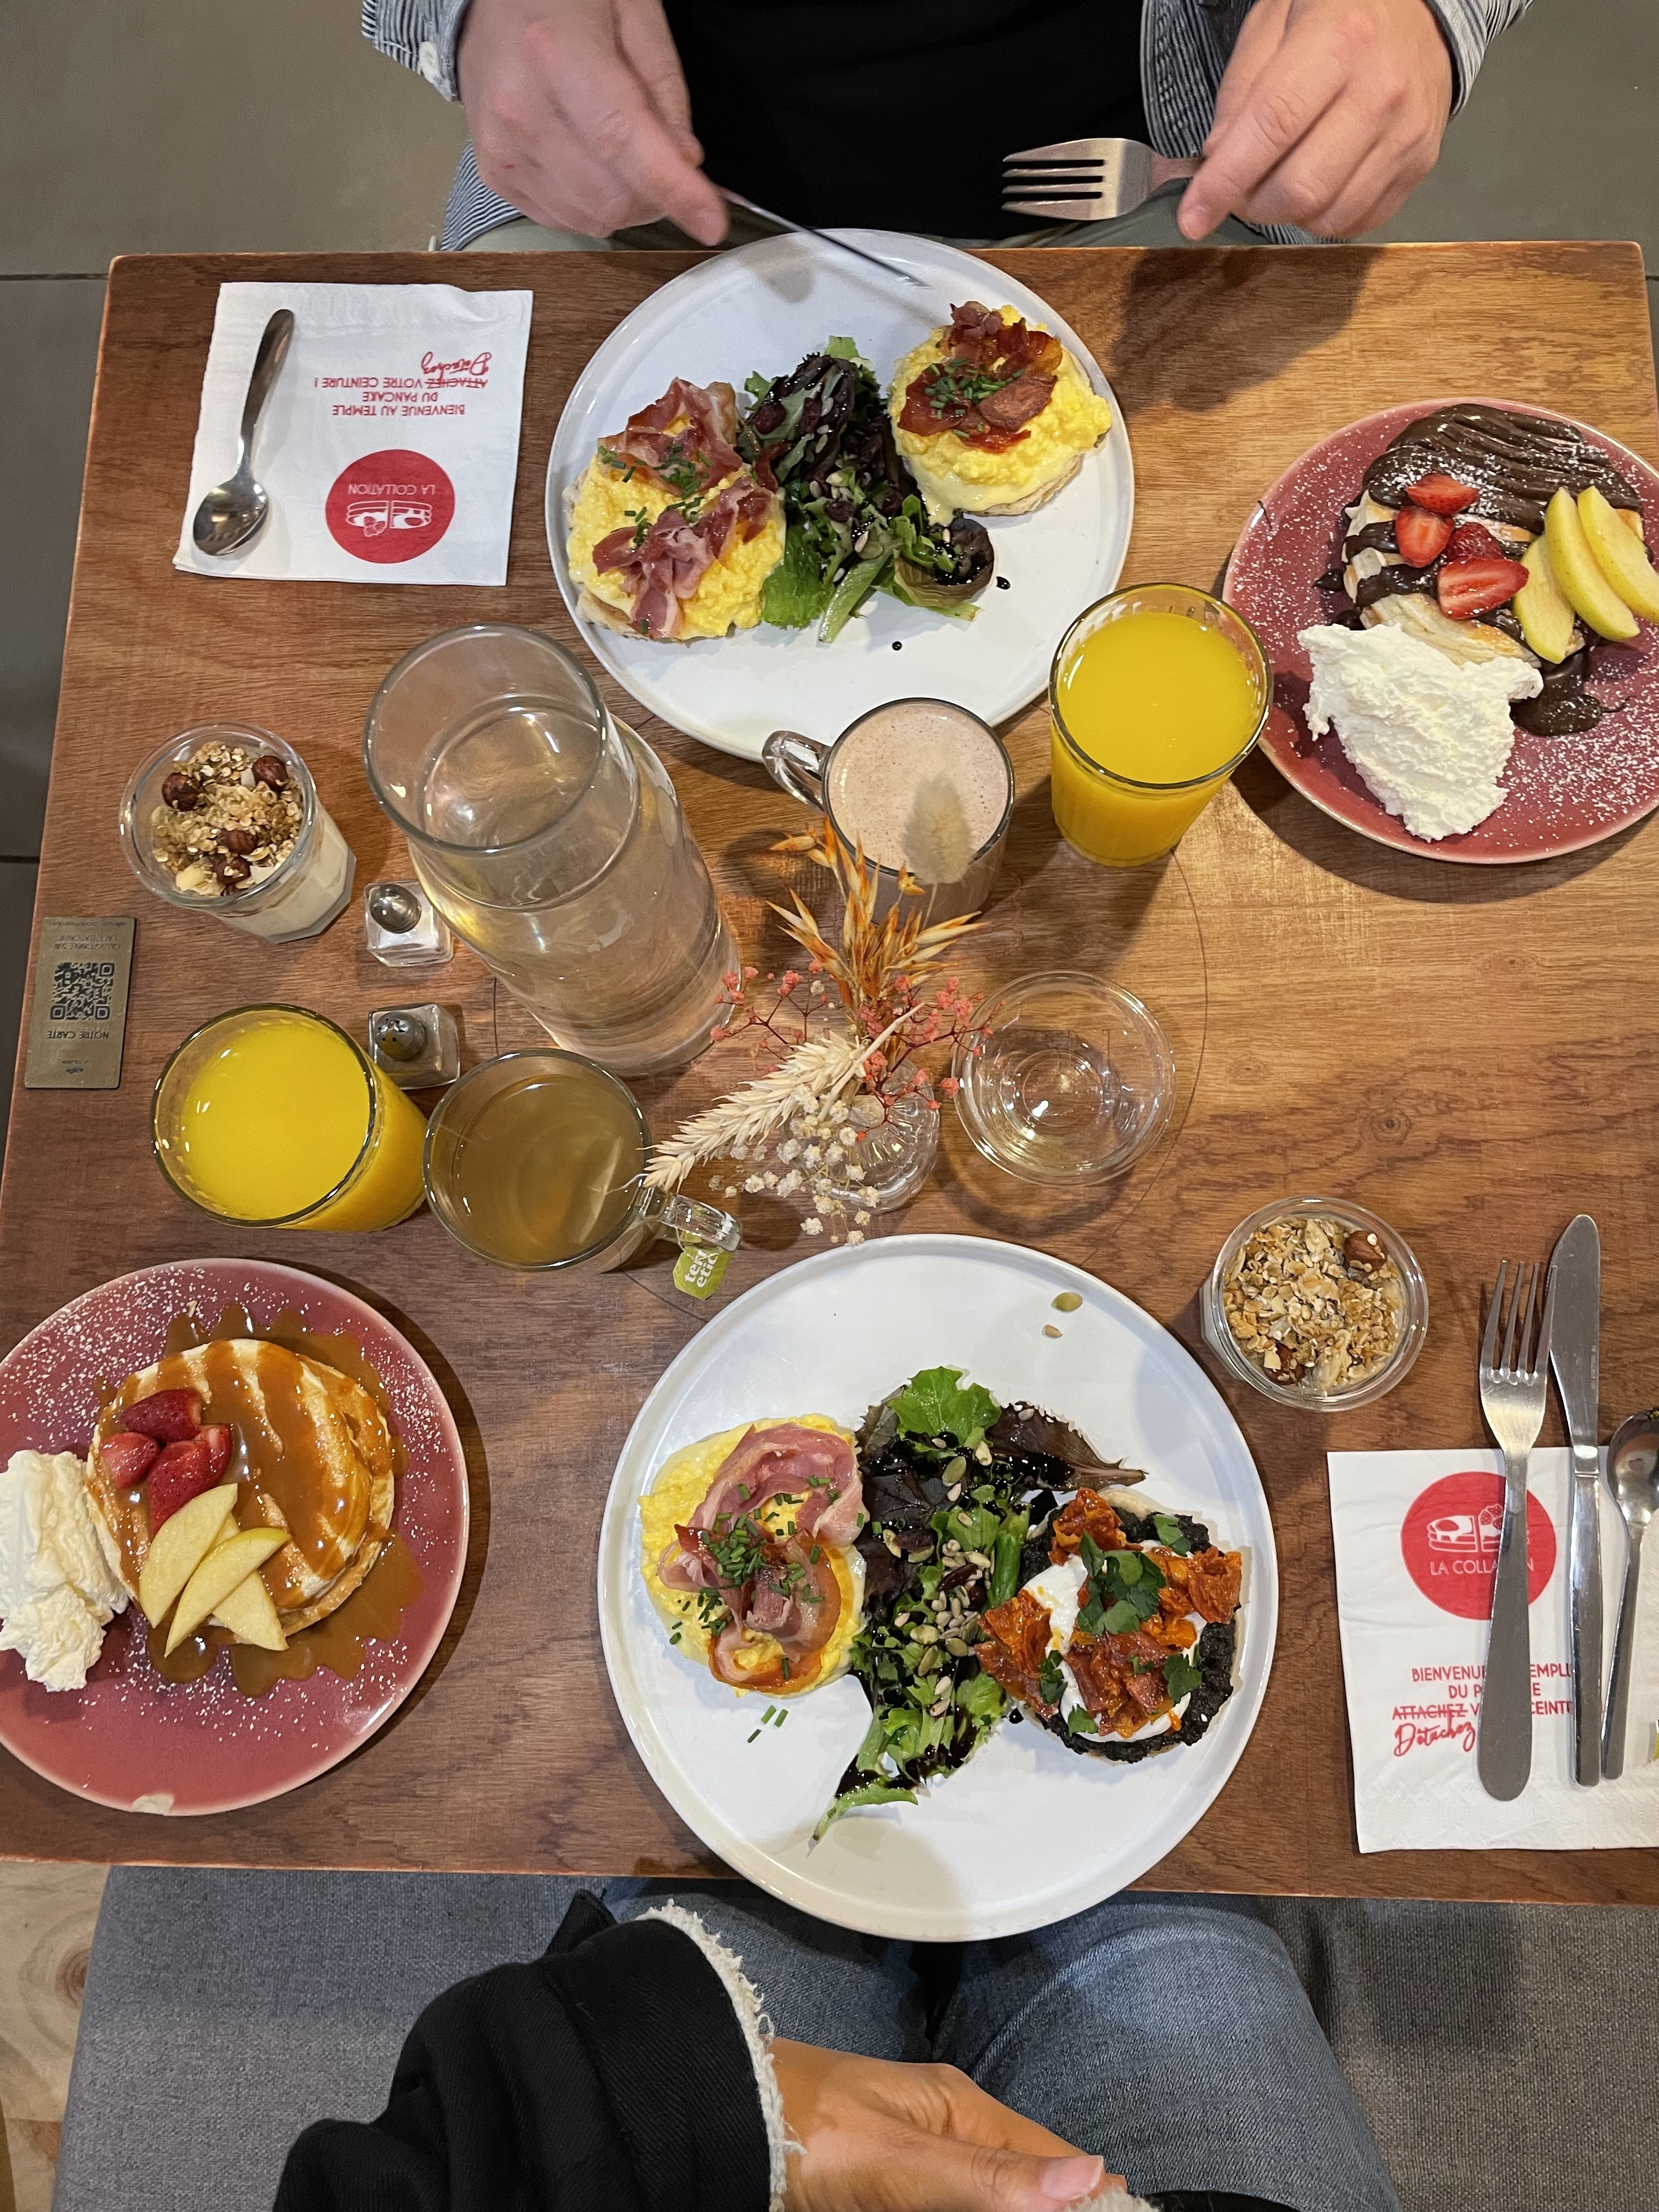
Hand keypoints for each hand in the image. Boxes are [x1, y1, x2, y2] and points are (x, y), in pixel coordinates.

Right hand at [456, 0, 727, 243]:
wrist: (490, 3)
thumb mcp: (632, 11)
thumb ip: (664, 85)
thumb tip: (686, 162)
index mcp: (555, 52)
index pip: (623, 142)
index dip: (674, 189)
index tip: (710, 222)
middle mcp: (520, 108)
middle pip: (612, 197)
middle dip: (655, 194)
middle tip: (662, 158)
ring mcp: (502, 148)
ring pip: (592, 218)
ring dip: (624, 201)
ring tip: (619, 151)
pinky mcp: (495, 174)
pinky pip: (564, 220)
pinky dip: (591, 203)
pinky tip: (588, 161)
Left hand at [773, 2039, 1116, 2211]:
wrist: (720, 2123)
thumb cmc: (802, 2128)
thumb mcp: (903, 2160)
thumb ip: (990, 2179)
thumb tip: (1090, 2178)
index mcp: (959, 2110)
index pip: (1051, 2162)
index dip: (1090, 2196)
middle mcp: (945, 2136)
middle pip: (1020, 2190)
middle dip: (1045, 2208)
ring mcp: (914, 2168)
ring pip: (984, 2200)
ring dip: (1012, 2207)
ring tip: (1053, 2208)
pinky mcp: (887, 2192)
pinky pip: (944, 2202)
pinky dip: (971, 2205)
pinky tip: (978, 2206)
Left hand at [1178, 0, 1453, 238]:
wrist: (1419, 12)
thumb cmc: (1340, 13)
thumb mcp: (1276, 21)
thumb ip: (1241, 90)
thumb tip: (1217, 159)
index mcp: (1339, 40)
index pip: (1272, 127)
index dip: (1225, 180)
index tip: (1193, 216)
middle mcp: (1380, 89)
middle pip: (1301, 186)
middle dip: (1252, 204)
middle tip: (1238, 189)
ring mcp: (1406, 132)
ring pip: (1328, 215)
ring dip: (1287, 215)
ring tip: (1278, 181)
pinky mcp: (1419, 163)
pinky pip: (1357, 221)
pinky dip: (1323, 218)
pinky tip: (1315, 185)